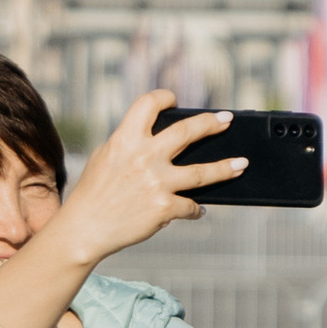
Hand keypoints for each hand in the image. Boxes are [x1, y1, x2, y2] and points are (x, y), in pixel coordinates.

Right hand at [61, 87, 243, 261]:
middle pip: (188, 132)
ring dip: (226, 167)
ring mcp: (156, 183)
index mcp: (126, 138)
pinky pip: (190, 205)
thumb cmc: (93, 193)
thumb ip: (130, 143)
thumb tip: (158, 137)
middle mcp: (144, 157)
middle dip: (212, 123)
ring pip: (202, 172)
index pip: (150, 104)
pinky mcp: (163, 208)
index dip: (164, 98)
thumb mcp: (105, 157)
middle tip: (227, 119)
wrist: (85, 229)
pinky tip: (197, 209)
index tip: (174, 100)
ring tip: (241, 165)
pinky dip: (194, 208)